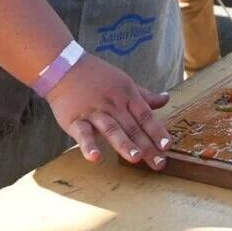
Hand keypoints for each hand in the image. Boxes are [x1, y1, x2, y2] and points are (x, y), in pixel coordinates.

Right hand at [44, 53, 171, 169]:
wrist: (64, 67)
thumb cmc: (98, 77)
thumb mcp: (125, 83)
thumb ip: (145, 96)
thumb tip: (167, 99)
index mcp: (127, 96)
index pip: (146, 116)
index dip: (157, 131)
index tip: (167, 146)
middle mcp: (114, 104)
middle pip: (133, 127)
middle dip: (147, 146)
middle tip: (159, 163)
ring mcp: (94, 112)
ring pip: (112, 129)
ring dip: (124, 144)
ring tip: (136, 158)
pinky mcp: (75, 120)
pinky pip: (82, 133)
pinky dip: (88, 145)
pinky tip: (94, 157)